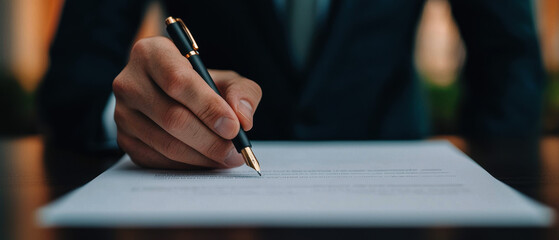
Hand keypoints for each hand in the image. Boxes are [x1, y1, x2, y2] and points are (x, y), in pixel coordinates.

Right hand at [112, 37, 261, 168]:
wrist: (173, 96)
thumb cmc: (203, 85)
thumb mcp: (226, 78)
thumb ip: (243, 92)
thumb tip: (242, 118)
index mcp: (152, 53)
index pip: (178, 81)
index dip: (208, 107)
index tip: (234, 127)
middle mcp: (130, 82)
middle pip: (172, 117)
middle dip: (210, 140)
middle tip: (235, 151)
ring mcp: (123, 113)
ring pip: (166, 144)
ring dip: (202, 157)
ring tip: (227, 158)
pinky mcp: (124, 140)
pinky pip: (158, 160)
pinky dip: (187, 166)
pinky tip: (206, 161)